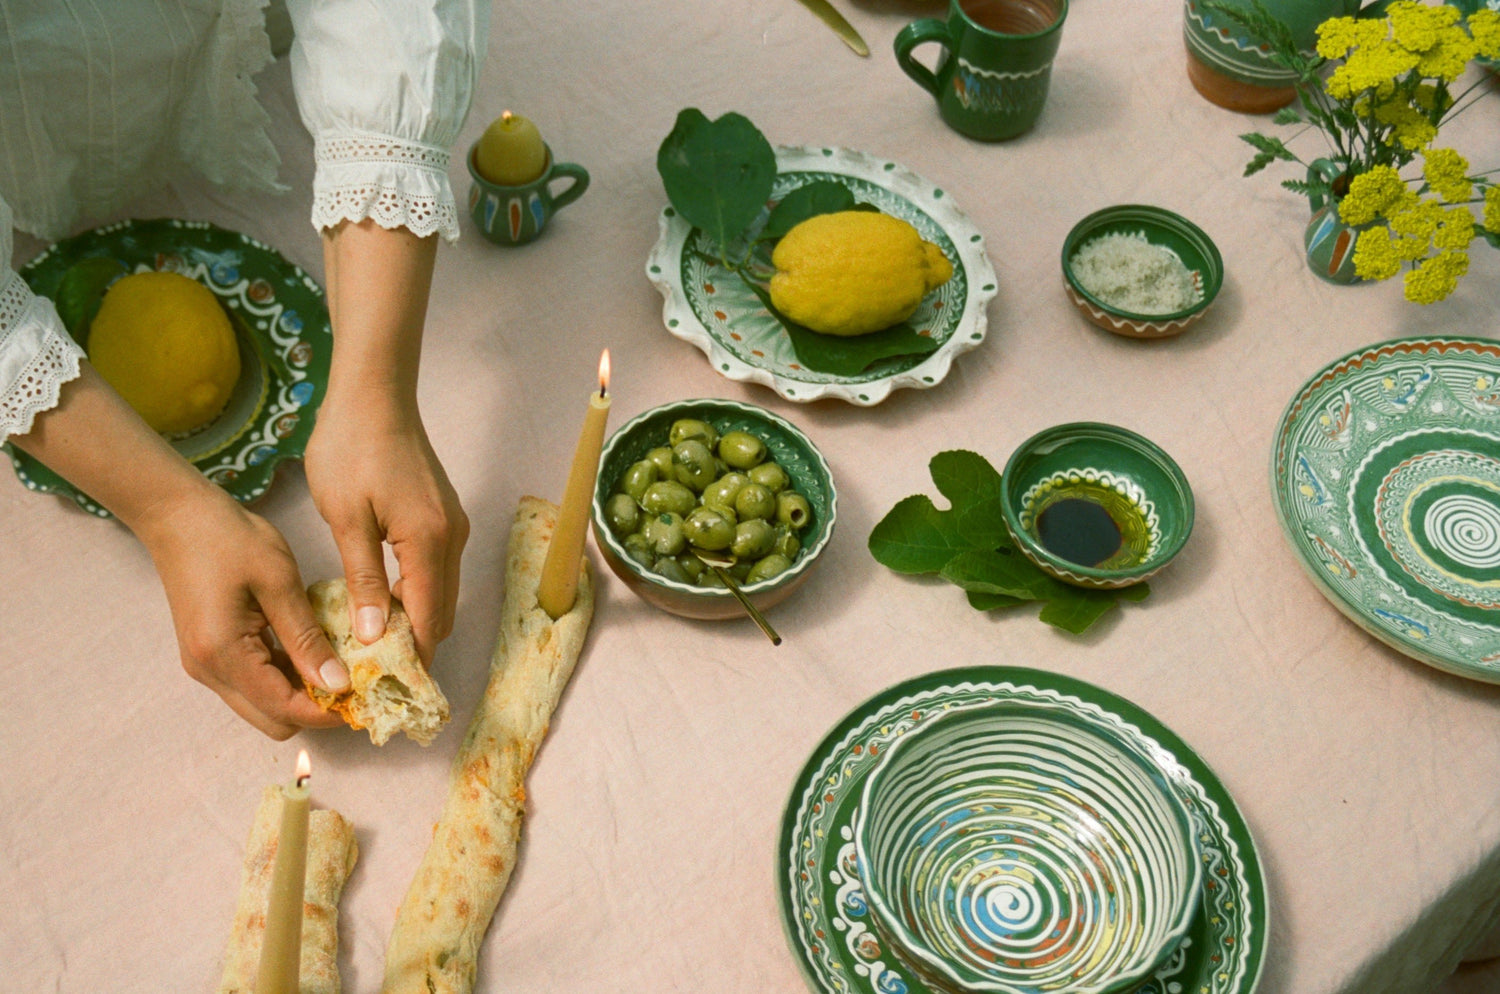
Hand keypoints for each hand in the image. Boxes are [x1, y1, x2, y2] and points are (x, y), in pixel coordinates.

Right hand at [134, 484, 350, 739]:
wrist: (178, 516)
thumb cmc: (231, 539)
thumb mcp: (278, 583)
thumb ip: (306, 639)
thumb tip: (338, 684)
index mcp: (223, 654)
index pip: (284, 709)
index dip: (328, 711)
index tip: (367, 696)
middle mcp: (209, 671)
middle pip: (272, 719)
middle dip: (315, 709)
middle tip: (356, 680)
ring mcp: (205, 665)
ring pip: (262, 705)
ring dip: (299, 693)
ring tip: (340, 664)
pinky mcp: (208, 654)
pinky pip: (252, 682)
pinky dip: (282, 676)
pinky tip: (310, 650)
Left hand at [304, 393, 467, 662]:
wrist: (374, 393)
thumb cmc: (352, 447)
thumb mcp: (346, 518)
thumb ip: (361, 580)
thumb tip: (370, 636)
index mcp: (429, 542)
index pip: (427, 620)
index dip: (411, 659)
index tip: (387, 691)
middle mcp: (452, 538)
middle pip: (440, 612)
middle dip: (413, 647)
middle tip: (373, 676)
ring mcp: (452, 526)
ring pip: (439, 592)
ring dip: (413, 620)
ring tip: (372, 646)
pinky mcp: (442, 516)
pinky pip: (434, 570)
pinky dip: (414, 594)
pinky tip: (380, 602)